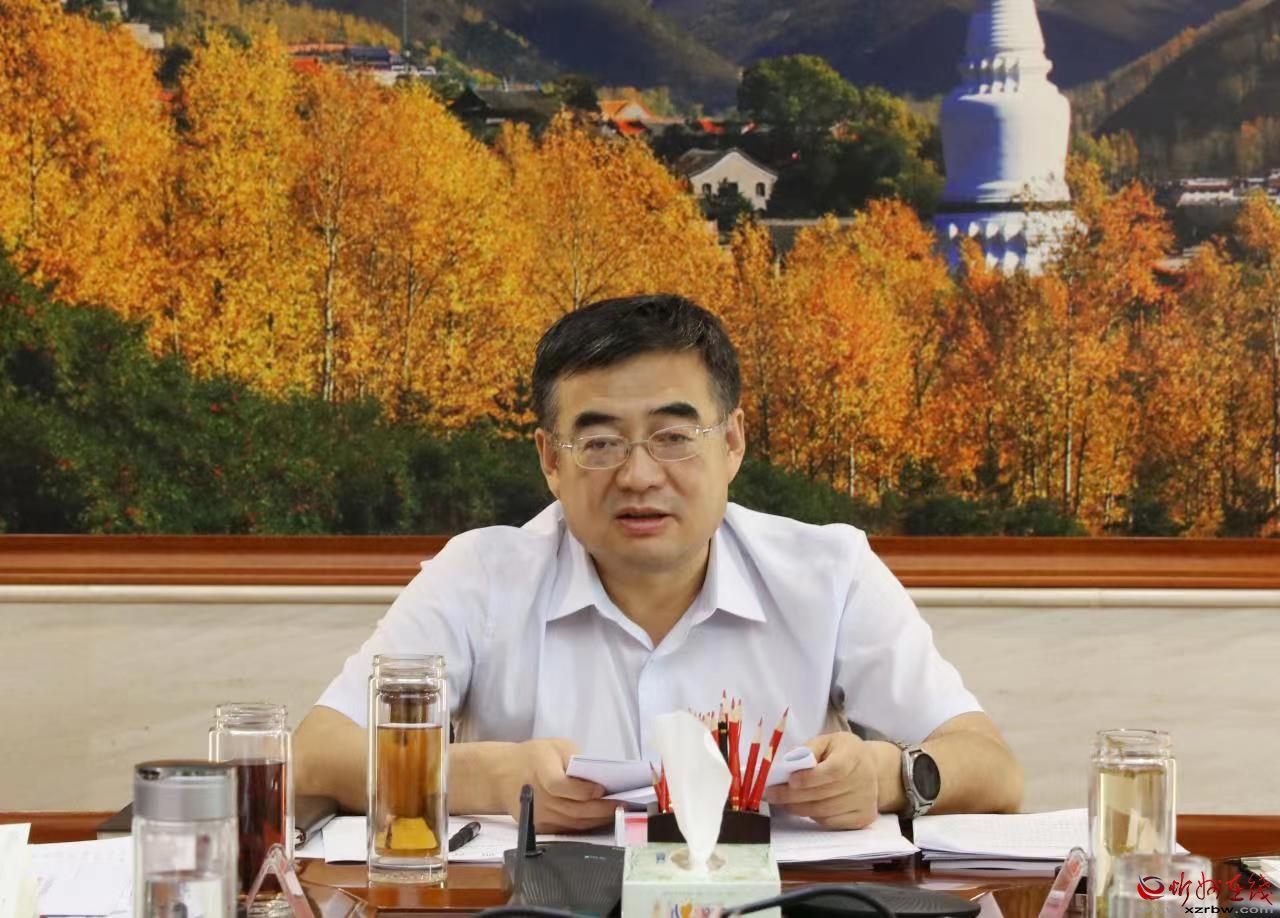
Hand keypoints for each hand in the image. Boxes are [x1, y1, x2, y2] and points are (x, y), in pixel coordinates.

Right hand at [497, 738, 617, 832]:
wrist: (503, 776)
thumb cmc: (534, 757)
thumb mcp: (555, 746)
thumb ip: (574, 759)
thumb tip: (596, 776)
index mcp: (540, 770)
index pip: (560, 786)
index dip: (582, 790)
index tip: (602, 789)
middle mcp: (537, 797)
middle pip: (572, 809)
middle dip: (601, 809)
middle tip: (623, 805)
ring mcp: (537, 816)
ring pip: (573, 822)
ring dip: (597, 819)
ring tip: (617, 812)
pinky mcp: (540, 827)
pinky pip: (567, 829)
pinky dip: (586, 825)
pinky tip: (600, 818)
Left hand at [764, 732, 878, 828]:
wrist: (872, 769)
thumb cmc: (843, 752)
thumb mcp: (827, 740)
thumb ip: (809, 749)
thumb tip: (789, 763)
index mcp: (854, 756)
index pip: (834, 771)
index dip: (810, 778)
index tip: (790, 780)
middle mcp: (864, 781)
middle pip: (825, 794)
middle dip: (793, 796)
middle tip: (773, 794)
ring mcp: (865, 802)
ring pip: (824, 812)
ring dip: (798, 808)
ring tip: (781, 802)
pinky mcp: (863, 818)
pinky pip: (831, 822)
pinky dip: (812, 816)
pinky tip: (802, 808)